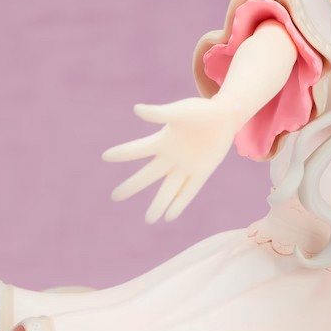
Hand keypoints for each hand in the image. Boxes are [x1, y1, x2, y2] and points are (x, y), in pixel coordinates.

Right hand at [102, 95, 239, 222]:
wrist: (224, 117)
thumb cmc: (199, 110)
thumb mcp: (180, 111)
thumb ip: (159, 113)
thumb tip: (136, 110)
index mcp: (162, 141)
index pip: (138, 150)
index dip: (122, 153)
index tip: (105, 156)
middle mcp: (170, 157)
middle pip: (148, 175)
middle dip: (131, 186)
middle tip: (114, 197)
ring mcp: (186, 167)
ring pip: (168, 189)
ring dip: (159, 204)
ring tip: (149, 220)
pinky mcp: (201, 173)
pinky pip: (188, 191)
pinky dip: (180, 203)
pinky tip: (169, 216)